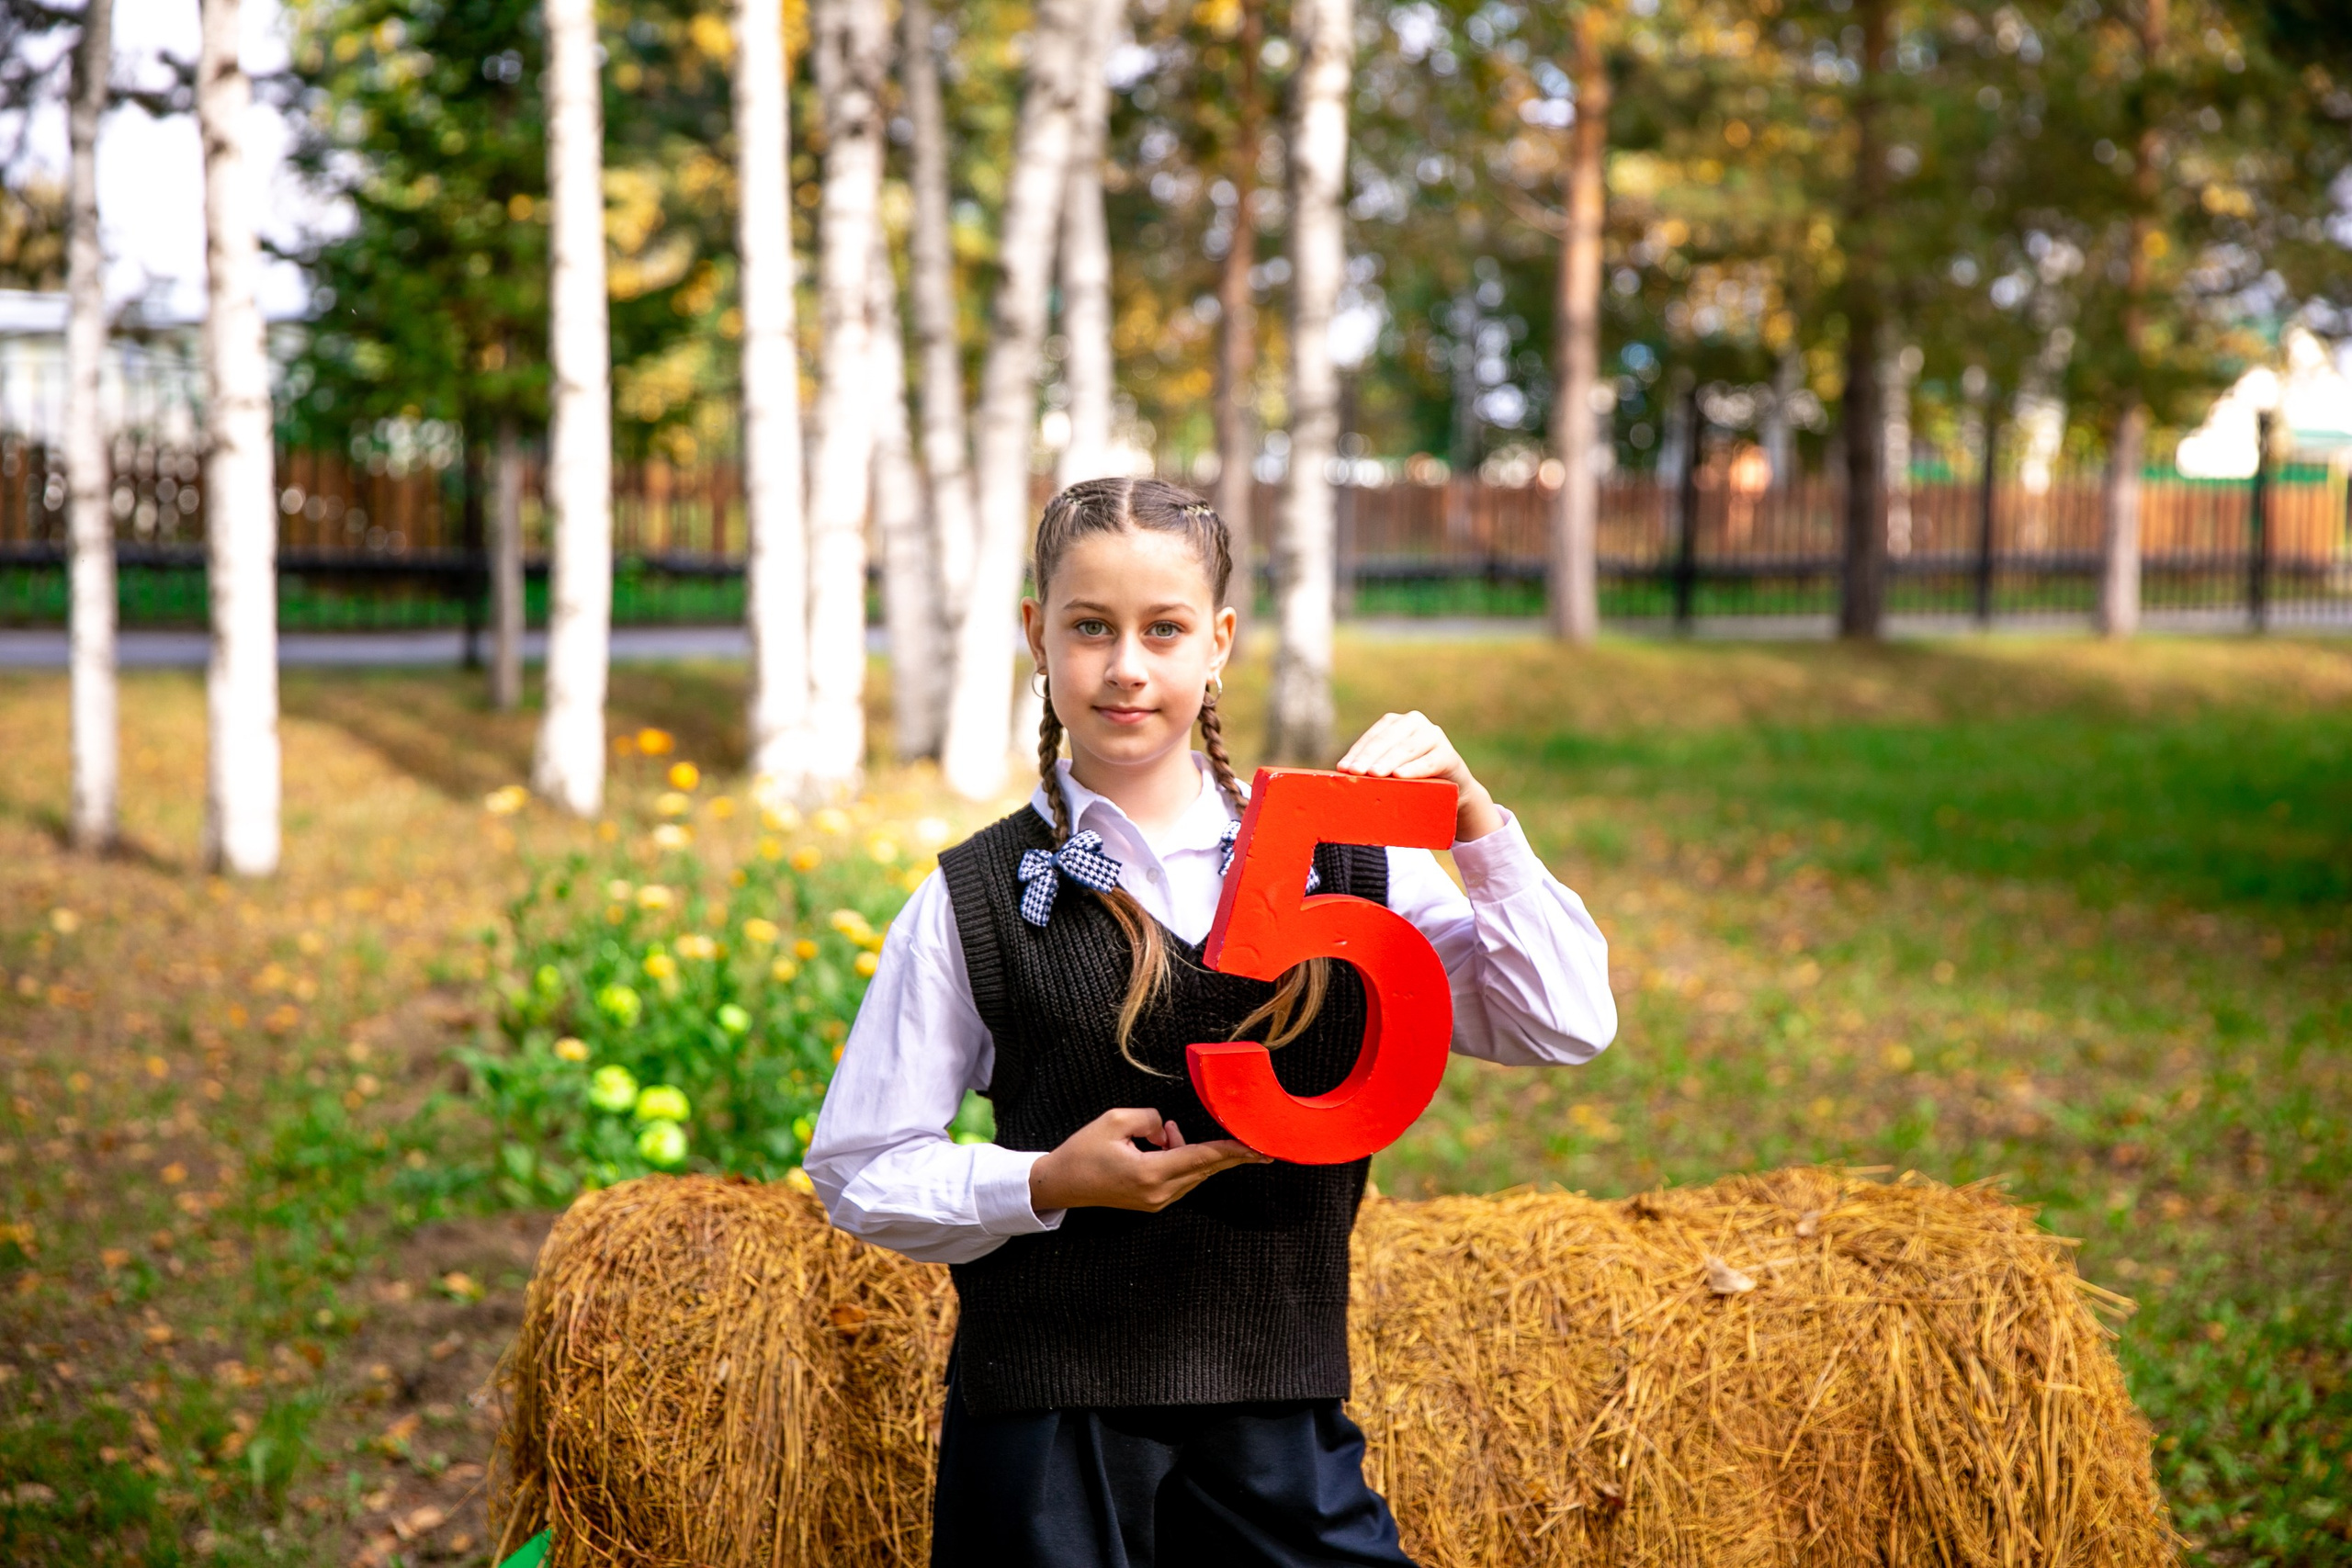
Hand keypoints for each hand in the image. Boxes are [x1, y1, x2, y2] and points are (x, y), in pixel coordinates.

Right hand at [1028, 1108, 1269, 1213]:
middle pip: (1204, 1169)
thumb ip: (1150, 1119)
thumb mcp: (1115, 1120)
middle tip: (1257, 1145)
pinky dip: (1183, 1160)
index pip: (1201, 1158)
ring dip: (1194, 1151)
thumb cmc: (1083, 1150)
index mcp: (1150, 1173)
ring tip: (1166, 1131)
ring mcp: (1156, 1202)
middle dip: (1227, 1153)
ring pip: (1193, 1174)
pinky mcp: (1152, 1203)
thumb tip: (1168, 1129)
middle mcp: (1159, 1193)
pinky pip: (1181, 1179)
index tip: (1258, 1149)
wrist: (1061, 1184)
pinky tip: (1166, 1142)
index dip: (1231, 1151)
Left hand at [1335, 710, 1502, 841]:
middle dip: (1369, 757)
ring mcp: (1434, 736)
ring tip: (1374, 775)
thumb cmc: (1410, 777)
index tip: (1343, 769)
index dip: (1356, 752)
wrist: (1450, 790)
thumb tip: (1342, 774)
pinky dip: (1414, 769)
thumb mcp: (1390, 767)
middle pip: (1387, 740)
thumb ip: (1371, 764)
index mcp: (1396, 722)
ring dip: (1388, 762)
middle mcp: (1415, 722)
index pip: (1372, 736)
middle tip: (1355, 773)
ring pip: (1406, 749)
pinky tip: (1400, 775)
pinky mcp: (1448, 754)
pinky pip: (1429, 762)